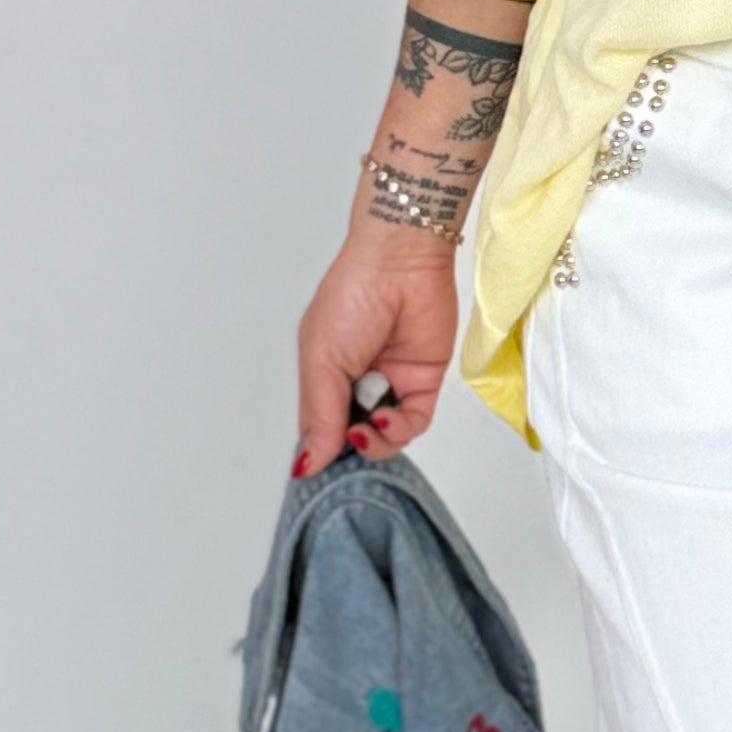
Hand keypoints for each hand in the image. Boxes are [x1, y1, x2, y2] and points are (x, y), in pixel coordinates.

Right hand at [296, 227, 458, 470]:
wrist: (401, 264)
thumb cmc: (351, 298)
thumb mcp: (321, 360)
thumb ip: (320, 415)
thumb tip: (308, 464)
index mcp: (324, 378)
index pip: (320, 430)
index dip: (320, 452)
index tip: (317, 467)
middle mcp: (357, 385)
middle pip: (353, 439)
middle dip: (350, 451)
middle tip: (347, 441)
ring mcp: (391, 385)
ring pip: (385, 439)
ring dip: (375, 443)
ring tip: (366, 428)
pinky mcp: (423, 382)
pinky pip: (414, 422)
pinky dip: (399, 429)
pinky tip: (385, 420)